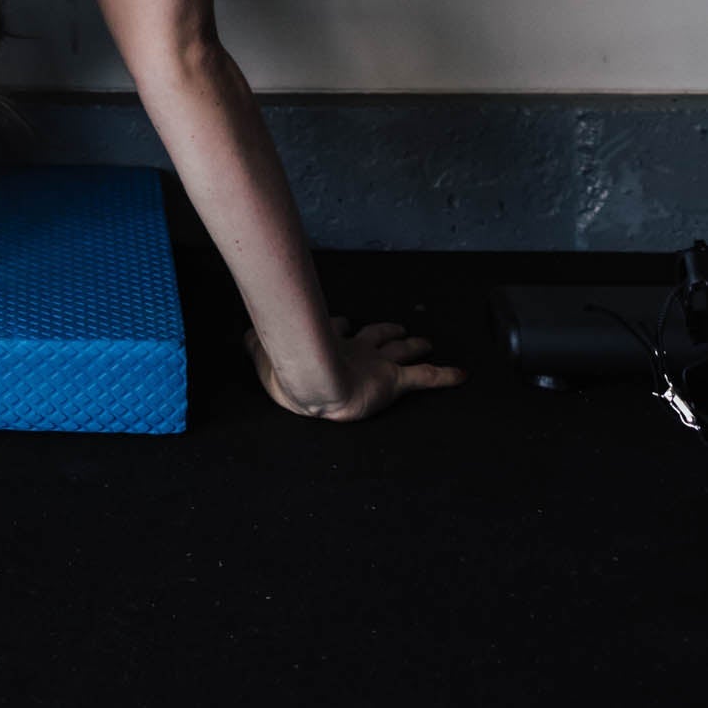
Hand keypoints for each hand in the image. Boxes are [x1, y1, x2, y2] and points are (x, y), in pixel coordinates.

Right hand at [246, 315, 463, 422]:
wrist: (311, 384)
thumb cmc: (287, 372)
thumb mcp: (263, 355)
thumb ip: (256, 345)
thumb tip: (244, 336)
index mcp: (325, 345)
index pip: (338, 330)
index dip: (342, 327)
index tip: (345, 323)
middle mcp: (354, 349)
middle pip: (375, 336)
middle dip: (386, 331)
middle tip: (398, 328)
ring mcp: (376, 363)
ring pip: (401, 351)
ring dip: (414, 346)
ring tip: (425, 341)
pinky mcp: (393, 380)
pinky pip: (426, 378)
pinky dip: (445, 376)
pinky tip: (463, 376)